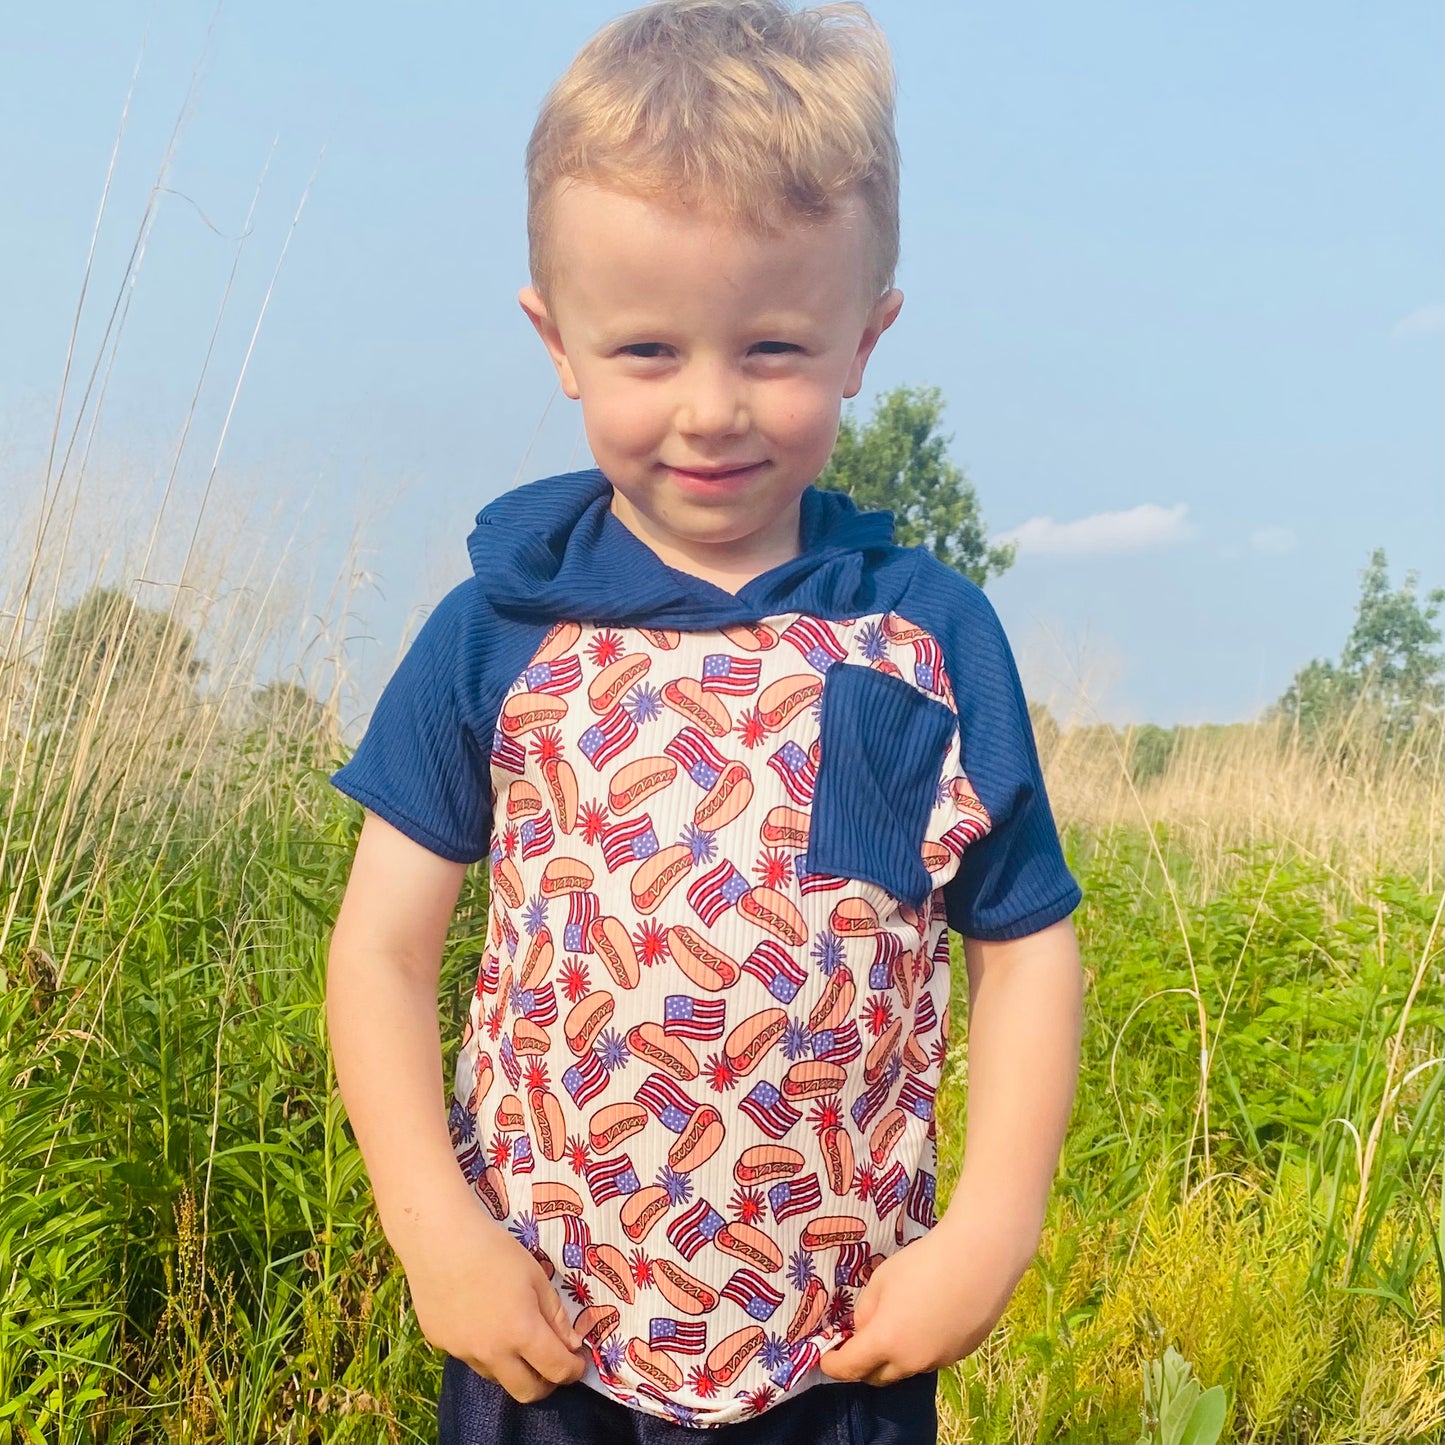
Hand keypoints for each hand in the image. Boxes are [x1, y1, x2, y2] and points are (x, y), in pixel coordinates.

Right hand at [403, 1190, 588, 1402]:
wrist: (440, 1239)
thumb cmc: (495, 1250)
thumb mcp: (536, 1276)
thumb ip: (555, 1316)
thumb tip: (570, 1345)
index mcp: (521, 1333)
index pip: (556, 1371)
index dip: (573, 1370)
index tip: (578, 1363)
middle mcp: (492, 1353)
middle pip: (526, 1393)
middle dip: (546, 1384)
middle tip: (552, 1363)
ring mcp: (463, 1353)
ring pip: (496, 1376)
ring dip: (513, 1367)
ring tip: (513, 1337)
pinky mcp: (440, 1345)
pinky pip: (470, 1357)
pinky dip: (484, 1350)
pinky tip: (479, 1319)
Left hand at [818, 1201, 1037, 1385]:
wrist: (979, 1258)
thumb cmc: (923, 1262)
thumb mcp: (881, 1279)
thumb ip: (866, 1310)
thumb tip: (864, 1329)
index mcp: (885, 1341)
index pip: (850, 1367)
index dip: (832, 1365)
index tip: (824, 1357)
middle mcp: (911, 1361)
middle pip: (877, 1377)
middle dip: (861, 1366)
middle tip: (855, 1343)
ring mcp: (939, 1361)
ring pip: (906, 1368)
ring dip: (892, 1357)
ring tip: (895, 1325)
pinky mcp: (960, 1353)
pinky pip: (930, 1358)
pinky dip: (919, 1348)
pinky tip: (926, 1319)